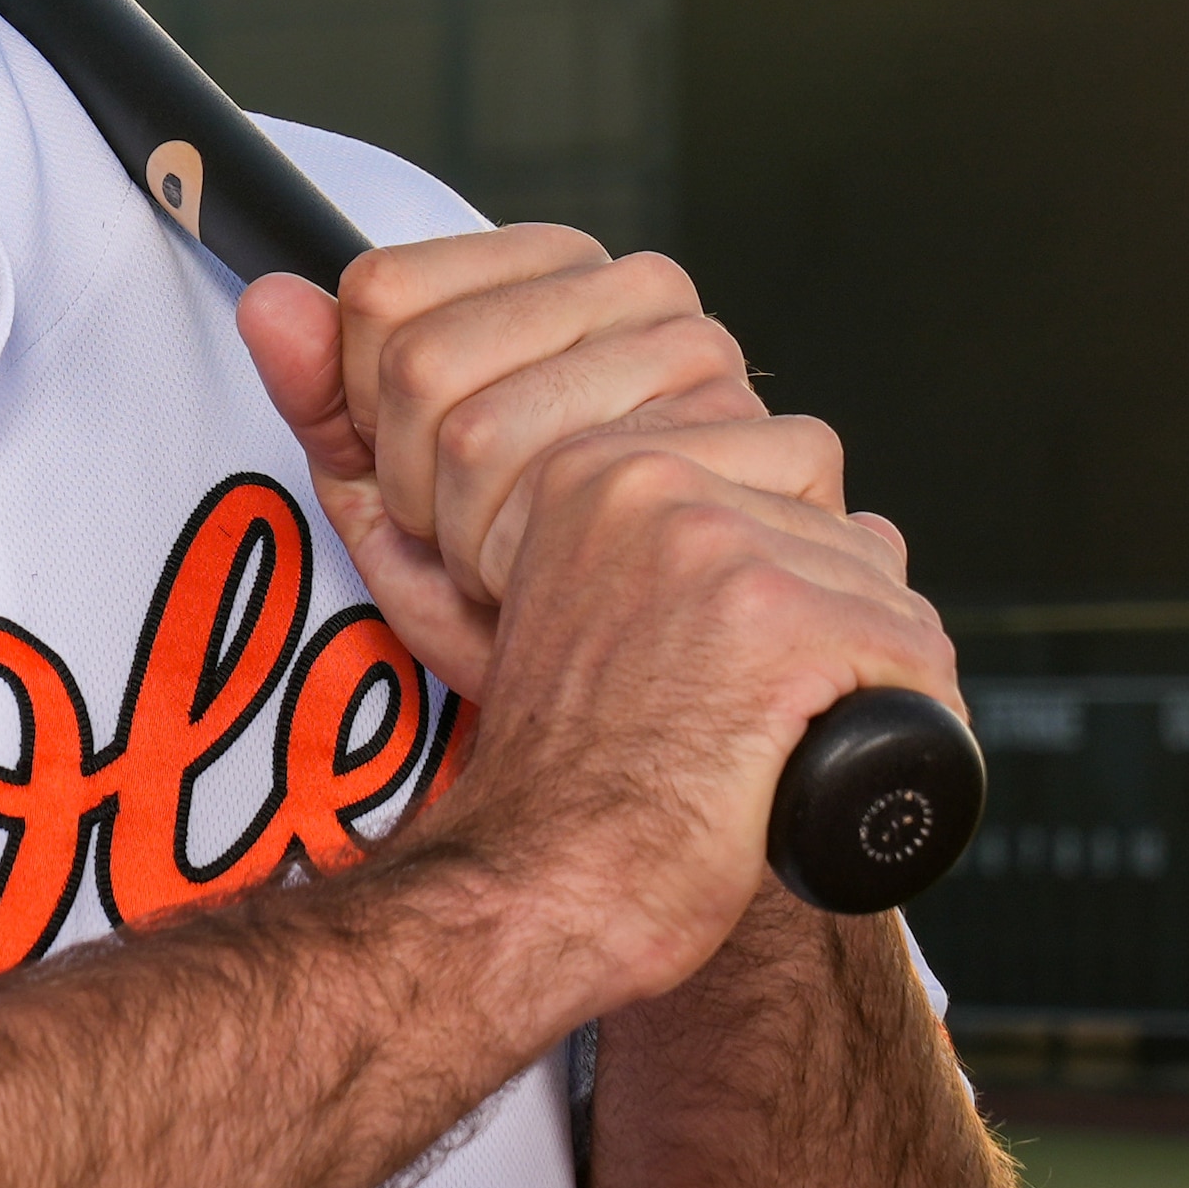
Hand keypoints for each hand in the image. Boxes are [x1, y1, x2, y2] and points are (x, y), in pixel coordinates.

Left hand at [236, 228, 818, 696]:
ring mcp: (713, 362)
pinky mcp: (772, 444)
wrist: (633, 707)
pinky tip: (581, 591)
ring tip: (524, 565)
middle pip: (421, 364)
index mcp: (562, 268)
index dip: (369, 408)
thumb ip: (323, 396)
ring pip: (477, 435)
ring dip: (470, 537)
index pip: (382, 291)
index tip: (419, 470)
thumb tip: (267, 299)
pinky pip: (565, 502)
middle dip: (414, 484)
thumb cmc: (516, 586)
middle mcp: (648, 290)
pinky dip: (539, 571)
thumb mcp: (394, 490)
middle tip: (471, 538)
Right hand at [237, 229, 955, 1005]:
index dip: (733, 519)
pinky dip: (901, 714)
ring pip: (866, 557)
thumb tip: (281, 293)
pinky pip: (907, 641)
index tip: (671, 606)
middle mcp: (642, 479)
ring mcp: (716, 547)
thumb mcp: (437, 577)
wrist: (544, 894)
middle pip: (814, 470)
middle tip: (723, 669)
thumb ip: (357, 426)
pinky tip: (819, 754)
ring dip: (847, 639)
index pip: (740, 412)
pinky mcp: (781, 624)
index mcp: (574, 456)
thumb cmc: (529, 747)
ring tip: (761, 714)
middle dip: (802, 569)